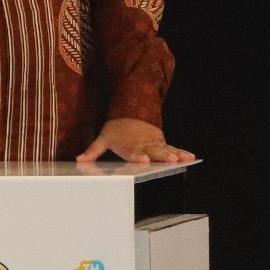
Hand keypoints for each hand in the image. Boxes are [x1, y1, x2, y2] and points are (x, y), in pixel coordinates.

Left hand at [76, 118, 195, 164]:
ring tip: (183, 159)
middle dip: (161, 155)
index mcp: (129, 145)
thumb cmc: (116, 129)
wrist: (130, 110)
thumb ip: (93, 150)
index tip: (142, 159)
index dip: (137, 156)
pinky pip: (173, 148)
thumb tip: (79, 159)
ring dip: (175, 154)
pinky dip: (181, 152)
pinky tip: (191, 157)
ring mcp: (154, 144)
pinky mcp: (161, 143)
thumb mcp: (104, 138)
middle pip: (153, 151)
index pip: (133, 152)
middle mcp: (143, 145)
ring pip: (165, 150)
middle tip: (170, 159)